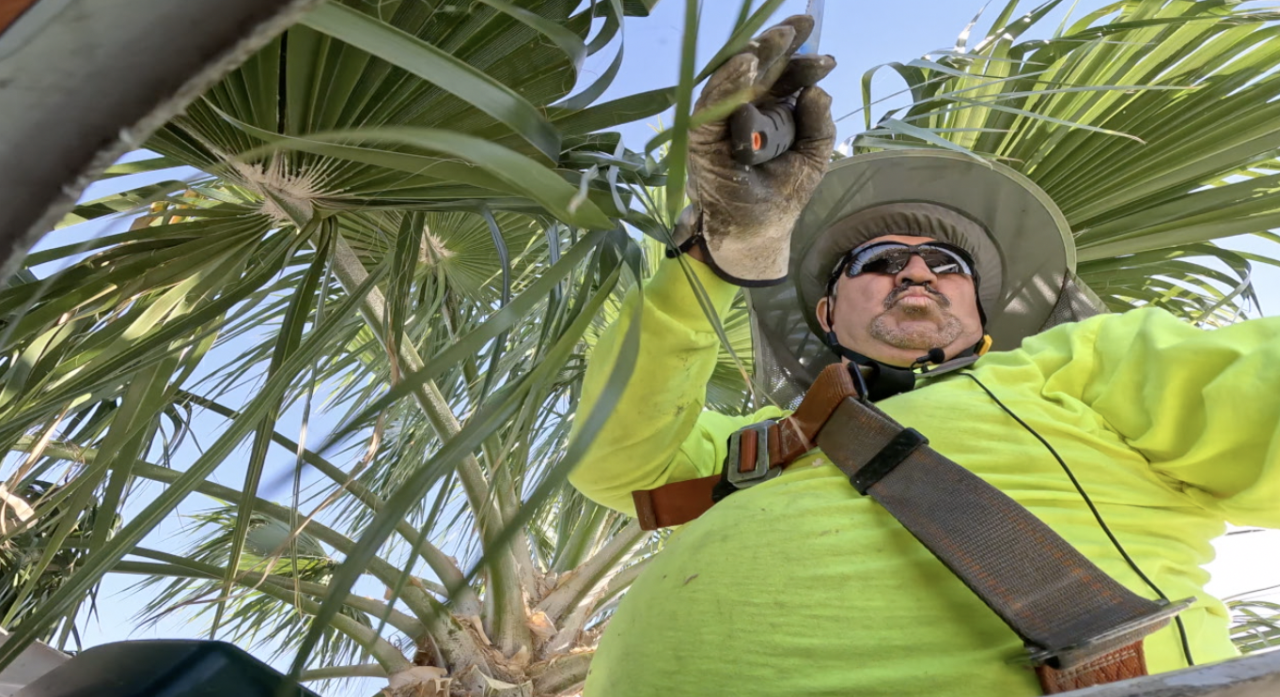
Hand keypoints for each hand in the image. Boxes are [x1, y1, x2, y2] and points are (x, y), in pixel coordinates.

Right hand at [677, 16, 836, 284]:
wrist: (760, 235)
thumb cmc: (782, 196)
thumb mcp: (812, 157)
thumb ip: (819, 125)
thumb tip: (817, 92)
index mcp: (765, 111)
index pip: (780, 77)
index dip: (798, 57)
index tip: (820, 43)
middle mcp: (739, 113)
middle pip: (756, 70)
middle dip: (776, 44)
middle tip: (800, 26)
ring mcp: (718, 125)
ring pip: (732, 81)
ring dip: (752, 56)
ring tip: (775, 41)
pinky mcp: (702, 140)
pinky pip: (713, 106)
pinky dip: (728, 84)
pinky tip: (749, 64)